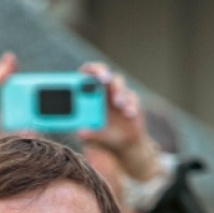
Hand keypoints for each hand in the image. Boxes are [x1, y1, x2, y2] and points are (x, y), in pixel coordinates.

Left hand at [77, 62, 160, 181]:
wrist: (120, 143)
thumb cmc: (101, 134)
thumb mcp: (92, 136)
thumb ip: (87, 132)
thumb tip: (80, 132)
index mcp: (89, 92)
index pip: (89, 73)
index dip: (90, 69)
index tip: (89, 73)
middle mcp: (104, 90)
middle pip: (104, 74)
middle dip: (104, 74)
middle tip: (103, 79)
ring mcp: (119, 94)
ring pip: (119, 84)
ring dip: (118, 91)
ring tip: (118, 103)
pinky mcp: (131, 102)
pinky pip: (132, 100)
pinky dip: (131, 106)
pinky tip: (128, 113)